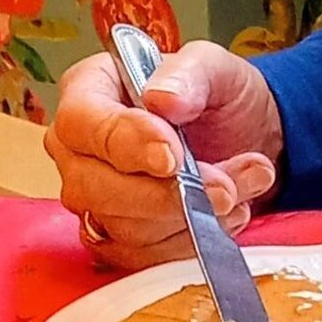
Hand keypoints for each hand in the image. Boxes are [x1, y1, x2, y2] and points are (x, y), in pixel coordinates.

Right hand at [45, 40, 282, 269]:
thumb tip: (160, 98)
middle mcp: (78, 148)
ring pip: (122, 227)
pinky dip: (190, 238)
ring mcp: (93, 197)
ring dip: (190, 214)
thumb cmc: (218, 93)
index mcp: (89, 88)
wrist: (243, 136)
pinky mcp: (116, 238)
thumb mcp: (215, 65)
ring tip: (242, 186)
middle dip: (165, 193)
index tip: (173, 157)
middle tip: (224, 185)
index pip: (81, 122)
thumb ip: (189, 73)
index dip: (125, 143)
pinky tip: (229, 212)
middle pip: (94, 186)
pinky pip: (141, 256)